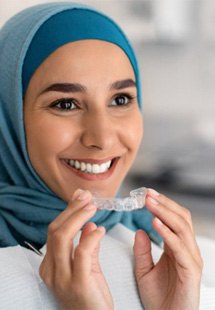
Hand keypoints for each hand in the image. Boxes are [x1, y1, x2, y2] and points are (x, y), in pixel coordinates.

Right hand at [39, 189, 112, 309]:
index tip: (81, 196)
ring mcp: (62, 278)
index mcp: (50, 265)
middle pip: (56, 230)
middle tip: (87, 197)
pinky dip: (91, 237)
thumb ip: (86, 246)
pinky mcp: (78, 283)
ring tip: (93, 207)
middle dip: (72, 209)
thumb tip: (88, 224)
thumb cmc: (92, 296)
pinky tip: (101, 230)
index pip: (55, 231)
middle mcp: (51, 270)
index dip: (68, 211)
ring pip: (63, 237)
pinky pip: (82, 252)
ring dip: (78, 217)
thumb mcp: (87, 267)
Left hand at [133, 189, 202, 309]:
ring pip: (182, 227)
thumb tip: (139, 230)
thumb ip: (142, 251)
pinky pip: (180, 247)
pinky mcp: (190, 271)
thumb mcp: (144, 271)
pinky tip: (154, 223)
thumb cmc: (159, 299)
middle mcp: (186, 250)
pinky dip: (167, 233)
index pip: (173, 219)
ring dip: (165, 212)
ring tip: (149, 202)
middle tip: (147, 193)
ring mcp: (191, 259)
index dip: (161, 205)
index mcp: (176, 248)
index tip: (145, 194)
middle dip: (164, 203)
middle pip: (181, 218)